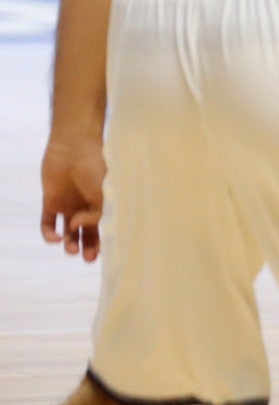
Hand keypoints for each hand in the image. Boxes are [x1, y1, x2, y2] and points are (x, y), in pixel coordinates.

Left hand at [40, 135, 106, 261]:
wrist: (74, 146)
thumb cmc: (96, 167)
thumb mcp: (105, 193)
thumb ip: (95, 214)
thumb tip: (75, 228)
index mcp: (104, 202)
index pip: (105, 227)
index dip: (105, 241)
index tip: (104, 253)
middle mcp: (86, 206)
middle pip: (86, 233)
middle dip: (88, 247)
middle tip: (88, 258)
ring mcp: (68, 204)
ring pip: (68, 232)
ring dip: (70, 244)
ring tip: (71, 250)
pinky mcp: (50, 202)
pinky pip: (47, 223)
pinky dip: (49, 234)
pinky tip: (55, 239)